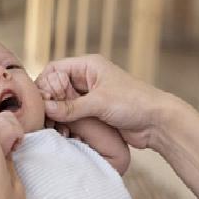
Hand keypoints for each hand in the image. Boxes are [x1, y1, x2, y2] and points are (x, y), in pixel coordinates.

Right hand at [35, 54, 181, 149]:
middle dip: (50, 102)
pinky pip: (73, 115)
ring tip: (54, 127)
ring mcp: (91, 96)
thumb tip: (46, 108)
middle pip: (57, 87)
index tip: (41, 102)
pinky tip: (64, 132)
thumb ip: (71, 106)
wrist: (157, 122)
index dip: (45, 84)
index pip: (55, 69)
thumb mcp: (100, 102)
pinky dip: (67, 122)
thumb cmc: (134, 103)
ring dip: (57, 115)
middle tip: (45, 118)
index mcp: (89, 66)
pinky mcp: (95, 112)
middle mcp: (88, 78)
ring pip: (64, 103)